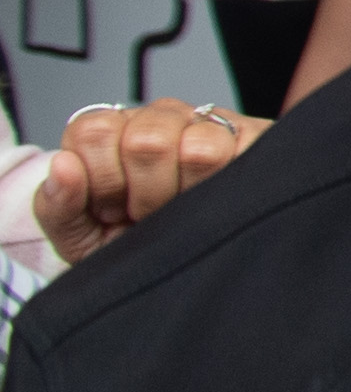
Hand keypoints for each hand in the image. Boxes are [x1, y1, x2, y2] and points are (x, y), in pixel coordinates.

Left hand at [35, 98, 259, 266]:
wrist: (177, 273)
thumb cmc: (128, 249)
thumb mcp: (79, 237)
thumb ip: (56, 204)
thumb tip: (63, 165)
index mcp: (111, 131)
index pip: (93, 131)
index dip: (100, 179)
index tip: (108, 207)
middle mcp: (158, 118)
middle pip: (145, 140)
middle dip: (145, 194)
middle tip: (147, 214)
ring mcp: (207, 123)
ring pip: (196, 147)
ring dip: (188, 194)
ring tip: (182, 208)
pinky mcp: (253, 136)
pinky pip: (239, 152)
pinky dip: (224, 185)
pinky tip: (215, 197)